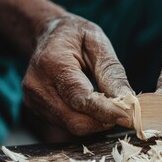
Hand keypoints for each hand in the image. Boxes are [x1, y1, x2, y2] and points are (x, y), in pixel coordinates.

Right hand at [22, 14, 132, 135]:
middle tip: (123, 110)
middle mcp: (37, 85)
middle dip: (103, 120)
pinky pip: (67, 124)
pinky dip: (86, 119)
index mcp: (52, 63)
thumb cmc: (76, 35)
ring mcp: (34, 100)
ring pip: (72, 126)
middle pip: (75, 120)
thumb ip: (112, 72)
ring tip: (108, 103)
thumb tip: (128, 101)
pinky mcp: (37, 109)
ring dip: (96, 121)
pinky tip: (92, 105)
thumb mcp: (98, 42)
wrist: (48, 34)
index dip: (105, 111)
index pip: (80, 98)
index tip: (127, 115)